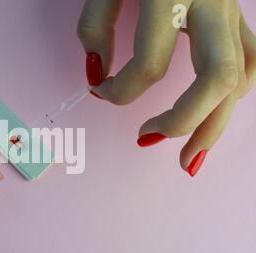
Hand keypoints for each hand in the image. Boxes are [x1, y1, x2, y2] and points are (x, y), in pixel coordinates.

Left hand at [78, 0, 255, 175]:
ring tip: (191, 154)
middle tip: (149, 139)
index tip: (102, 91)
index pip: (150, 64)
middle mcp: (210, 1)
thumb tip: (96, 73)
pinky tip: (215, 115)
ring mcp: (232, 8)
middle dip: (183, 121)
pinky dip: (233, 95)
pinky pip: (250, 60)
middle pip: (216, 78)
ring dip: (218, 123)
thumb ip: (95, 27)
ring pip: (242, 77)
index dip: (121, 90)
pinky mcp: (238, 13)